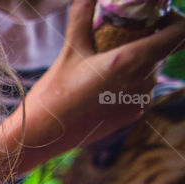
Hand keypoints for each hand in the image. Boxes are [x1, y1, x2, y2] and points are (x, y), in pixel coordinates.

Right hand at [0, 0, 184, 176]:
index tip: (156, 17)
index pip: (180, 33)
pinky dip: (129, 82)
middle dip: (148, 40)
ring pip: (151, 71)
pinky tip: (102, 87)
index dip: (173, 20)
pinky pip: (140, 90)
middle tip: (120, 37)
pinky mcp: (132, 115)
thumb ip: (83, 17)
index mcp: (132, 60)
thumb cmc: (54, 93)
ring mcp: (140, 101)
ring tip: (106, 63)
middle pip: (163, 51)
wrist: (43, 135)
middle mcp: (143, 81)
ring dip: (137, 62)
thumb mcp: (70, 50)